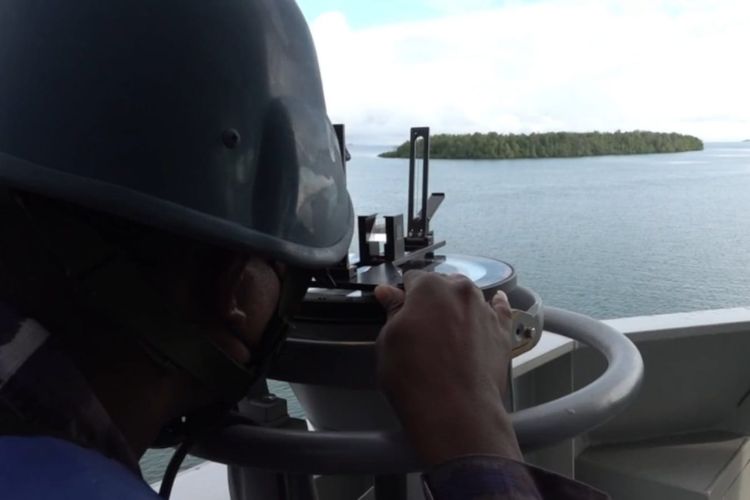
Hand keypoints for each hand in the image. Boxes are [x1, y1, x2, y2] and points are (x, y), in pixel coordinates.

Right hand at [375, 271, 521, 465]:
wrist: (456, 411)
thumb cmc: (415, 376)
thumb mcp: (389, 341)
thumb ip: (392, 311)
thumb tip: (388, 293)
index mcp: (429, 287)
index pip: (412, 279)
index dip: (404, 296)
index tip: (400, 310)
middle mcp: (460, 291)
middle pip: (443, 285)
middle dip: (432, 300)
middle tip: (421, 326)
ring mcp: (484, 311)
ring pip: (468, 298)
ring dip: (458, 306)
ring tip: (449, 329)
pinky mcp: (503, 332)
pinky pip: (500, 310)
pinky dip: (495, 306)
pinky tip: (496, 302)